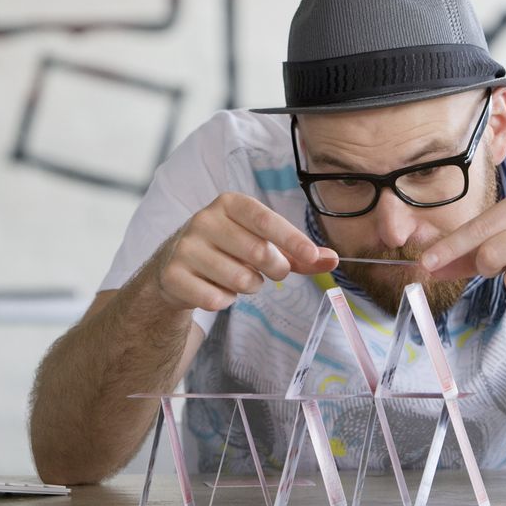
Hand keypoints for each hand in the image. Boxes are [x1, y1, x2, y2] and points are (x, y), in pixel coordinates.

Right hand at [152, 192, 338, 312]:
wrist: (173, 268)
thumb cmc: (227, 251)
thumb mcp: (261, 243)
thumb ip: (297, 253)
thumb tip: (332, 259)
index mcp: (229, 204)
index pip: (265, 219)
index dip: (292, 238)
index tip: (313, 256)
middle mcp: (204, 220)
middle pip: (258, 252)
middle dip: (275, 270)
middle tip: (271, 272)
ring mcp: (185, 248)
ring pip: (240, 279)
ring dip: (249, 286)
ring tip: (238, 278)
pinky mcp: (173, 276)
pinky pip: (216, 299)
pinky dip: (225, 300)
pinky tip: (215, 289)